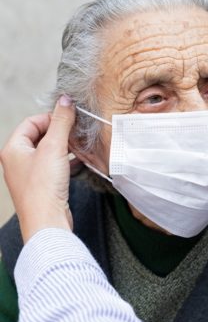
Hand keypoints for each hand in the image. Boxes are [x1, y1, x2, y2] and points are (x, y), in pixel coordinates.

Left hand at [0, 95, 75, 242]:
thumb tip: (66, 100)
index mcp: (13, 149)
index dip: (51, 117)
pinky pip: (55, 167)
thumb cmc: (43, 188)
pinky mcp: (43, 186)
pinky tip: (81, 163)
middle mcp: (18, 161)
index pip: (31, 122)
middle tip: (77, 131)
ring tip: (81, 146)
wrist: (47, 221)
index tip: (69, 118)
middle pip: (40, 136)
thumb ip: (61, 121)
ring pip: (49, 152)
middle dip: (60, 132)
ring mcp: (29, 174)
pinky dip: (67, 162)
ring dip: (66, 147)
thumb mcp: (54, 147)